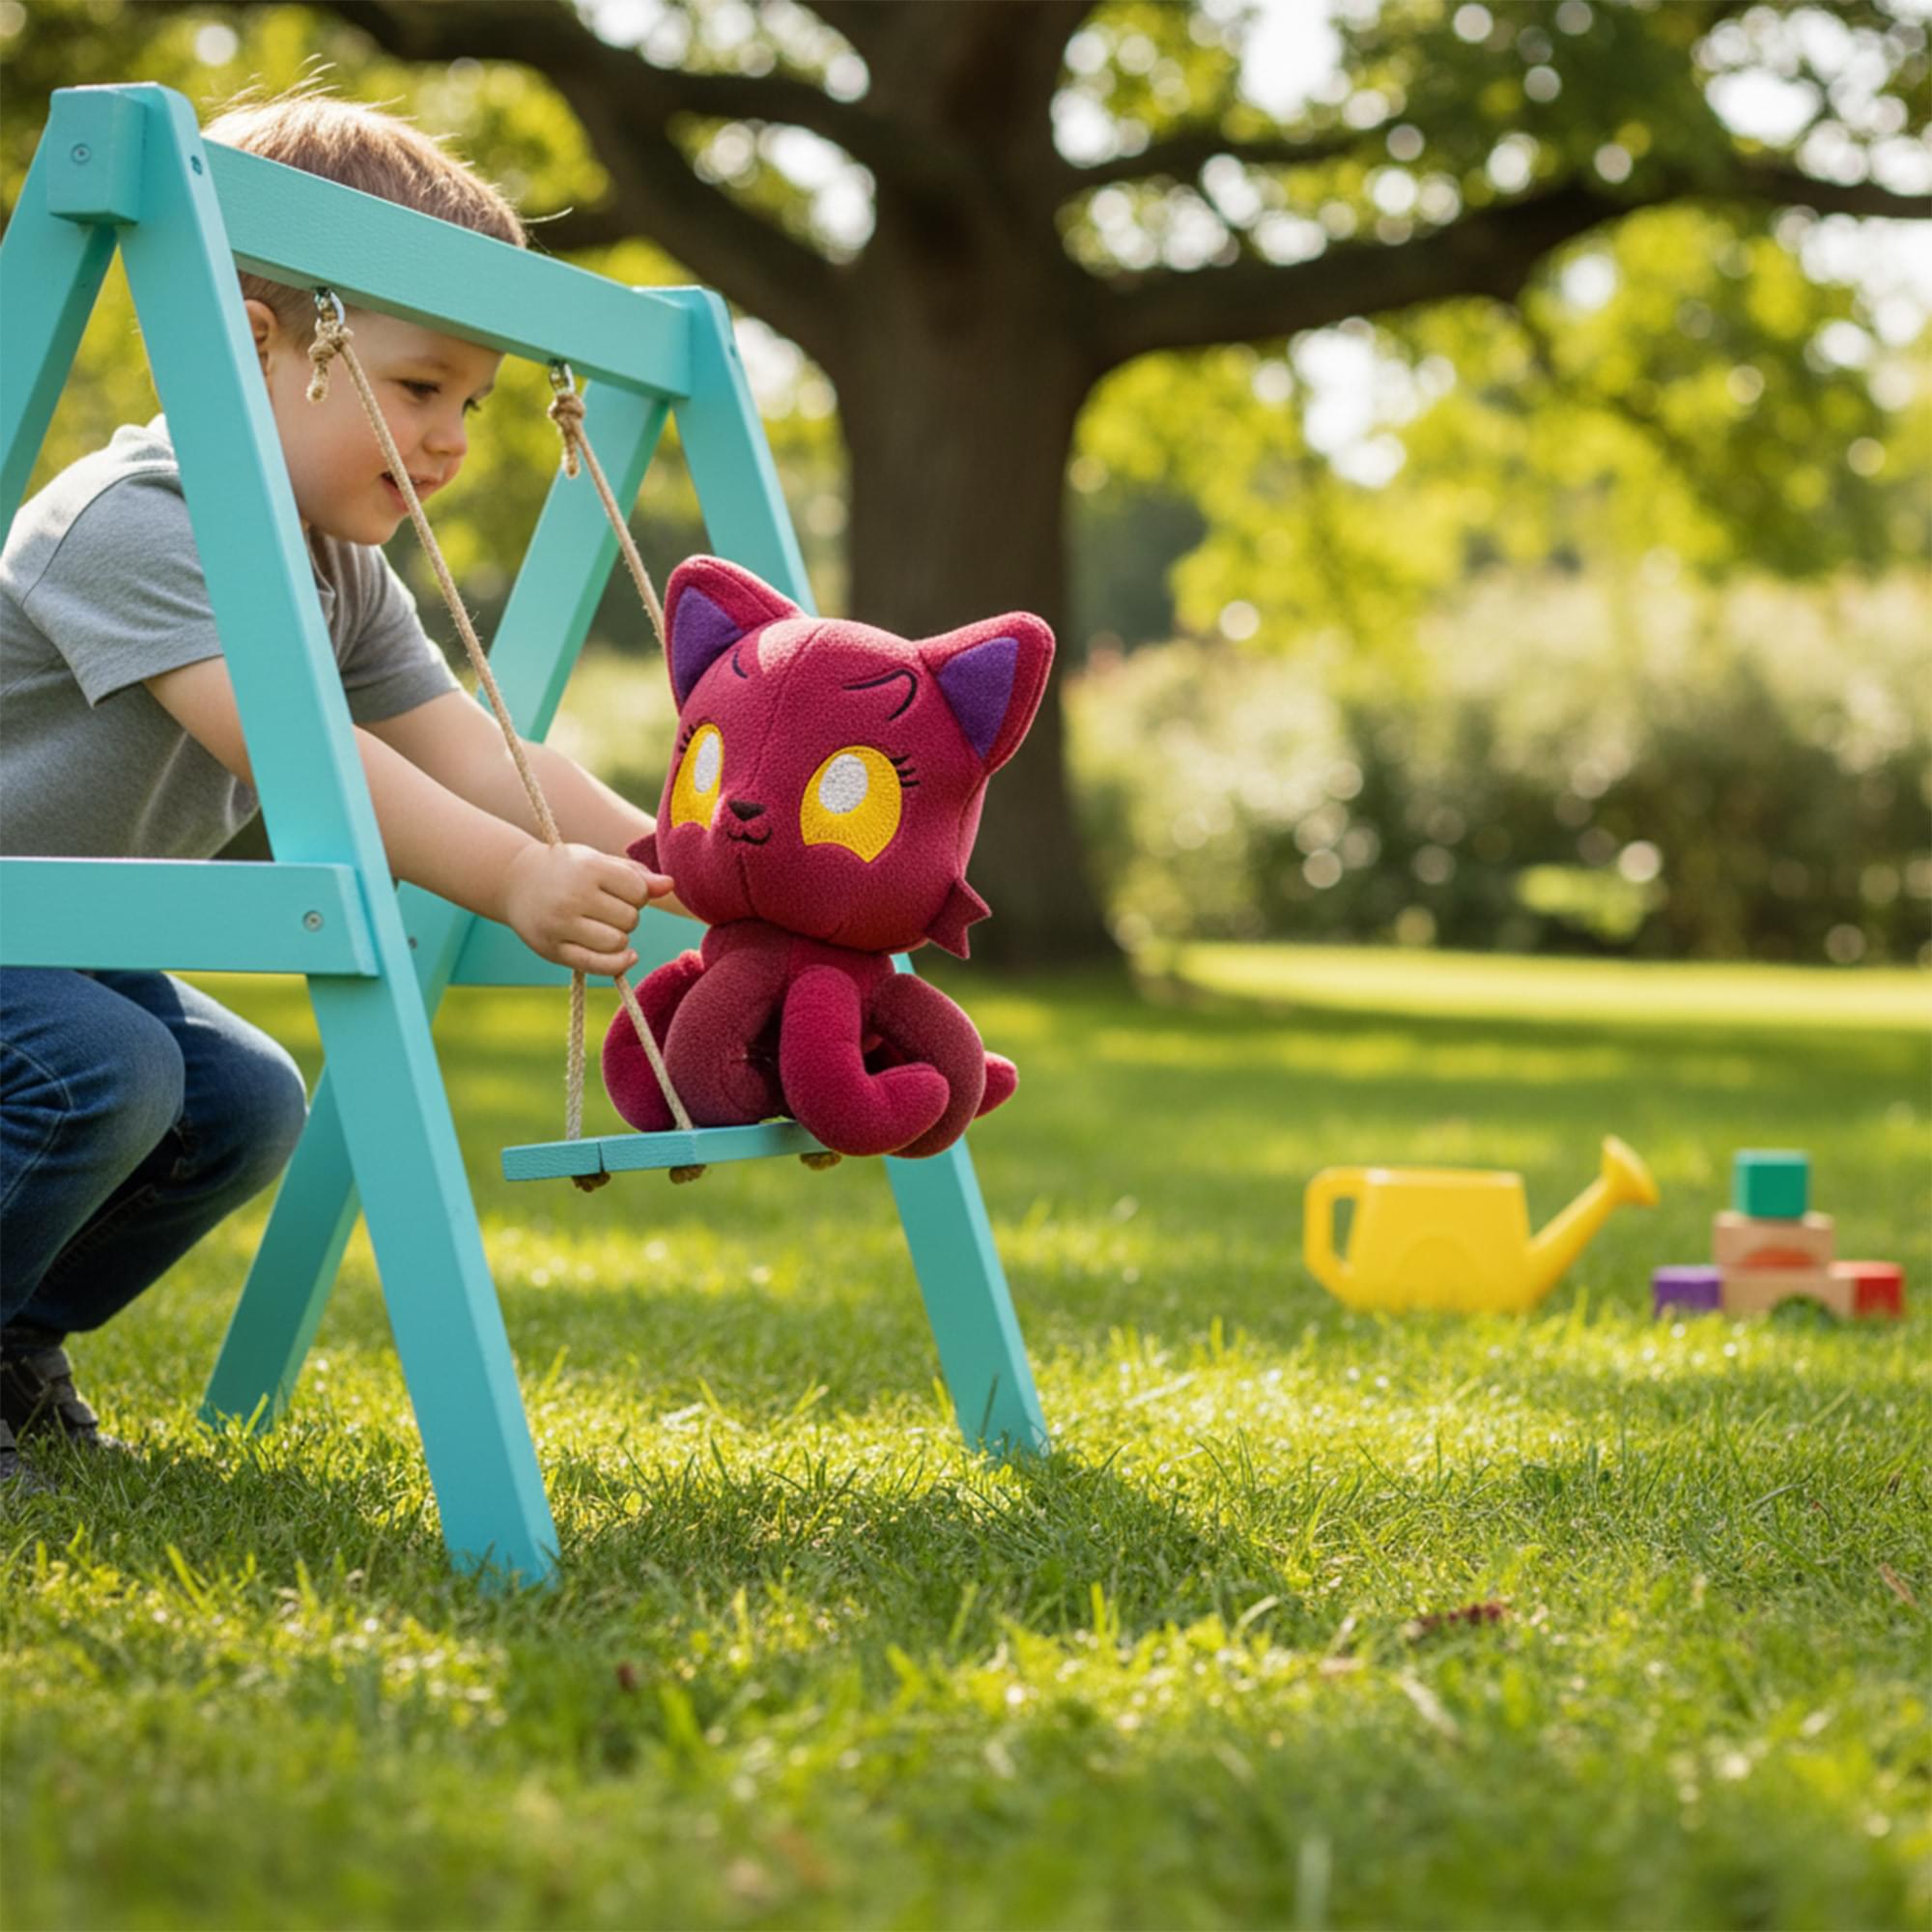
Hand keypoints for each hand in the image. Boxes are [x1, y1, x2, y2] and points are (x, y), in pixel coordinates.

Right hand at [501, 841, 653, 975]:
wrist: (515, 881)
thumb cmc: (567, 870)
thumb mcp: (599, 862)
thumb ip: (636, 875)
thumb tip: (670, 886)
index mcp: (588, 868)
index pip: (638, 891)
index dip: (639, 894)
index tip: (622, 892)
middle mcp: (573, 896)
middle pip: (630, 919)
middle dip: (628, 916)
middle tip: (608, 909)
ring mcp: (561, 924)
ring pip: (618, 943)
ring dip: (620, 939)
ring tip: (605, 927)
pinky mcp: (553, 949)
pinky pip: (599, 965)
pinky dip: (619, 964)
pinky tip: (627, 956)